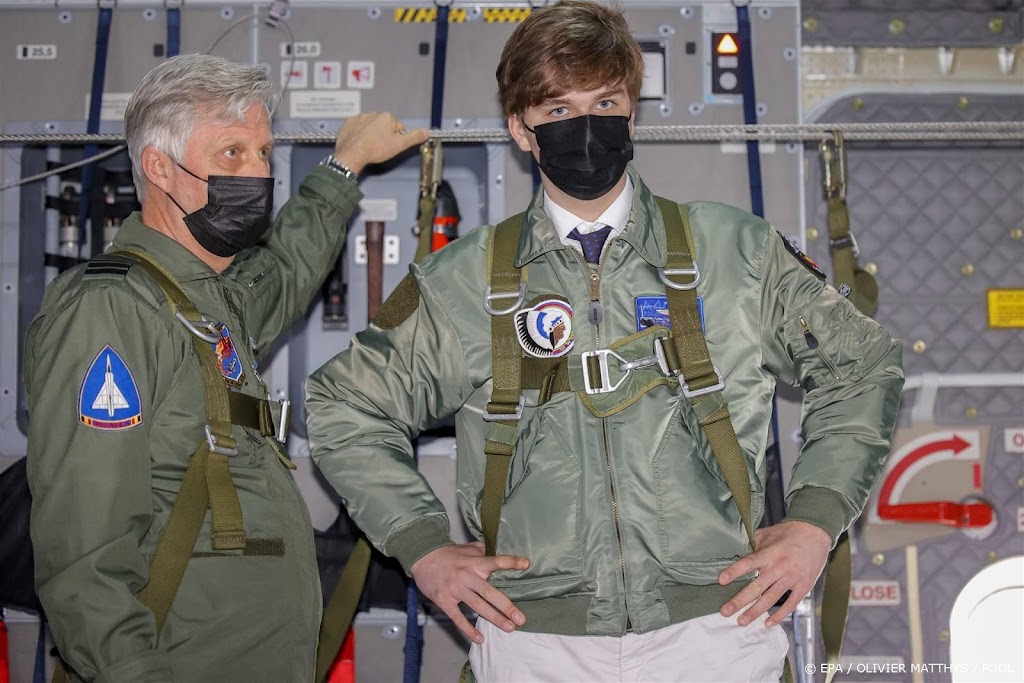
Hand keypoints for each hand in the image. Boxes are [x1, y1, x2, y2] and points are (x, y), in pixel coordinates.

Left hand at [331, 113, 428, 173]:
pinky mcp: (349, 123)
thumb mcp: (399, 145)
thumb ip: (414, 137)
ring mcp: (360, 118)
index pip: (398, 127)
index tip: (391, 145)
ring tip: (369, 146)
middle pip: (384, 125)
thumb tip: (425, 132)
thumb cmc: (375, 150)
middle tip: (380, 147)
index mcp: (387, 117)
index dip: (396, 138)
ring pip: (370, 126)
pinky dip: (359, 134)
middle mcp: (373, 114)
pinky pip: (357, 127)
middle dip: (384, 135)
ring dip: (371, 134)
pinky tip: (360, 143)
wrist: (352, 153)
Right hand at [411, 541, 528, 643]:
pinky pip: (458, 617)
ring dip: (494, 618)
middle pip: (489, 592)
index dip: (510, 562)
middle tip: (521, 618)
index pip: (495, 561)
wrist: (422, 557)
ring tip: (509, 628)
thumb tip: (498, 547)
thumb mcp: (467, 548)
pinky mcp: (444, 601)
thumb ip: (483, 550)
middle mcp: (467, 576)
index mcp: (474, 562)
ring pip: (477, 606)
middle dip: (506, 606)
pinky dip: (468, 629)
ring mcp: (455, 589)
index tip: (525, 564)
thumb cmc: (448, 554)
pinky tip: (480, 639)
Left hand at [717, 520, 831, 626]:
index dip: (734, 572)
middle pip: (757, 587)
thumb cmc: (788, 533)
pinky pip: (791, 604)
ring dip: (755, 611)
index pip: (748, 563)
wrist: (815, 533)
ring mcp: (792, 578)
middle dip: (740, 601)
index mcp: (769, 553)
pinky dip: (779, 615)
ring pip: (771, 599)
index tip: (721, 581)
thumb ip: (752, 544)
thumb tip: (734, 550)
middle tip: (725, 611)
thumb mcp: (767, 534)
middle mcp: (779, 567)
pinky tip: (767, 623)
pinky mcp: (804, 586)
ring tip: (741, 621)